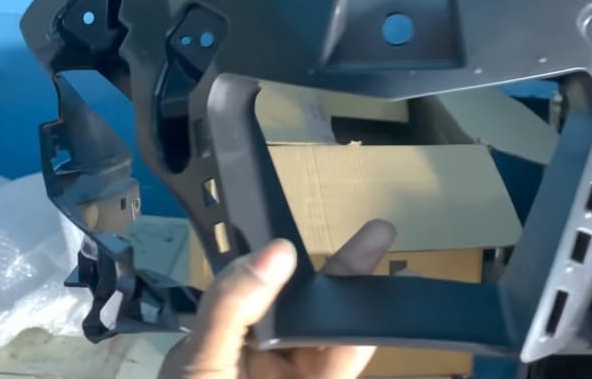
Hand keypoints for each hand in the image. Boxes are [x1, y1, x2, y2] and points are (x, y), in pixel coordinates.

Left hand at [159, 219, 396, 377]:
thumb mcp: (201, 362)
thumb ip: (233, 306)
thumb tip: (279, 251)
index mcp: (221, 338)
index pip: (255, 286)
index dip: (280, 255)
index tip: (303, 227)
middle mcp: (260, 356)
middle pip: (304, 305)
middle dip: (340, 270)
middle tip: (379, 233)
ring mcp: (292, 378)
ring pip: (332, 333)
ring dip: (360, 298)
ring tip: (390, 263)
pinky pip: (344, 363)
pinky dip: (363, 341)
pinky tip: (382, 312)